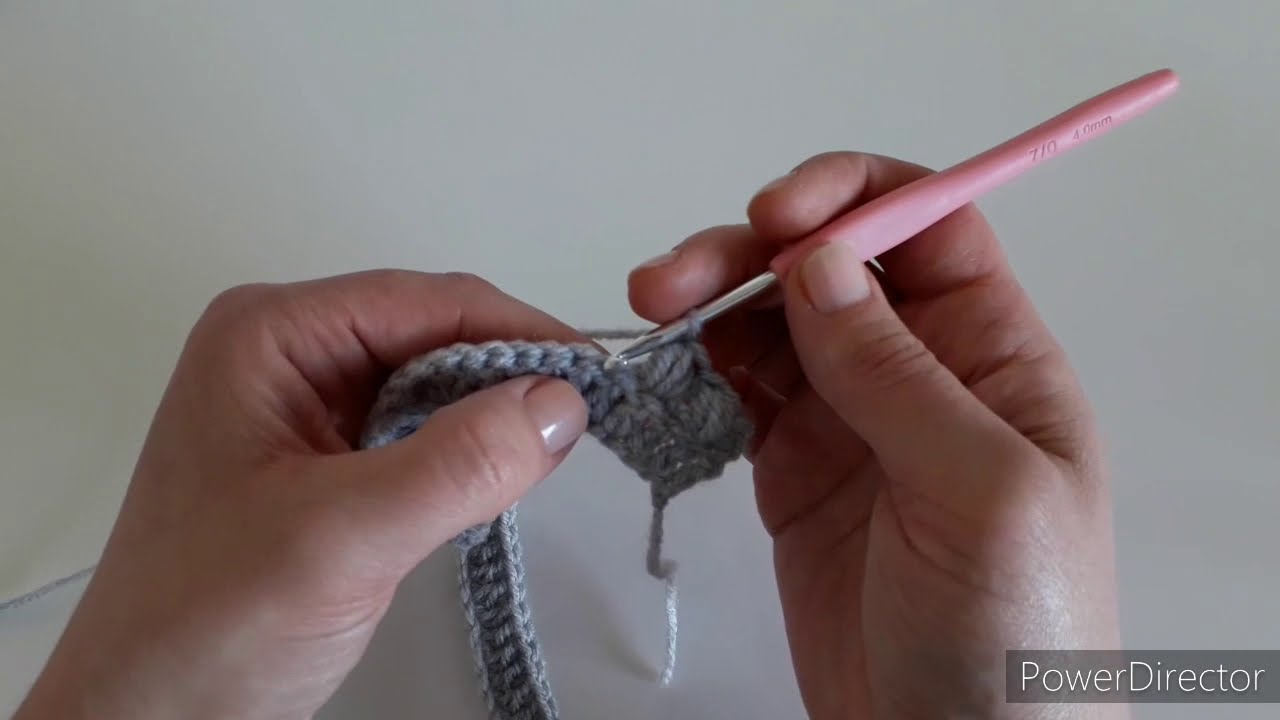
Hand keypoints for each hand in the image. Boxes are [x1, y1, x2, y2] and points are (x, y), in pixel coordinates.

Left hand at [16, 271, 589, 719]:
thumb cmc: (210, 625)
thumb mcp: (341, 537)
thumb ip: (455, 464)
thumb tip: (564, 400)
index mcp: (270, 337)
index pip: (424, 303)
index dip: (519, 331)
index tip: (599, 378)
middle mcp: (288, 355)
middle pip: (431, 334)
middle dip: (508, 373)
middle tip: (583, 424)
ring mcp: (305, 410)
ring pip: (431, 384)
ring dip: (491, 414)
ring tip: (552, 450)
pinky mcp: (326, 463)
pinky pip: (418, 432)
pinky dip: (467, 451)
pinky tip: (499, 478)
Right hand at [629, 152, 1123, 718]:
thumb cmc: (1015, 635)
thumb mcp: (981, 492)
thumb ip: (898, 374)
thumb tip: (820, 263)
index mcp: (995, 359)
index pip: (928, 230)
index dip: (851, 200)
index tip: (774, 216)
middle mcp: (922, 375)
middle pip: (830, 268)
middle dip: (752, 253)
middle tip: (673, 281)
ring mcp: (851, 424)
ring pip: (774, 324)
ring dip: (713, 304)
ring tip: (653, 314)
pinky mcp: (793, 473)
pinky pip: (740, 392)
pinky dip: (699, 368)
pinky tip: (667, 370)